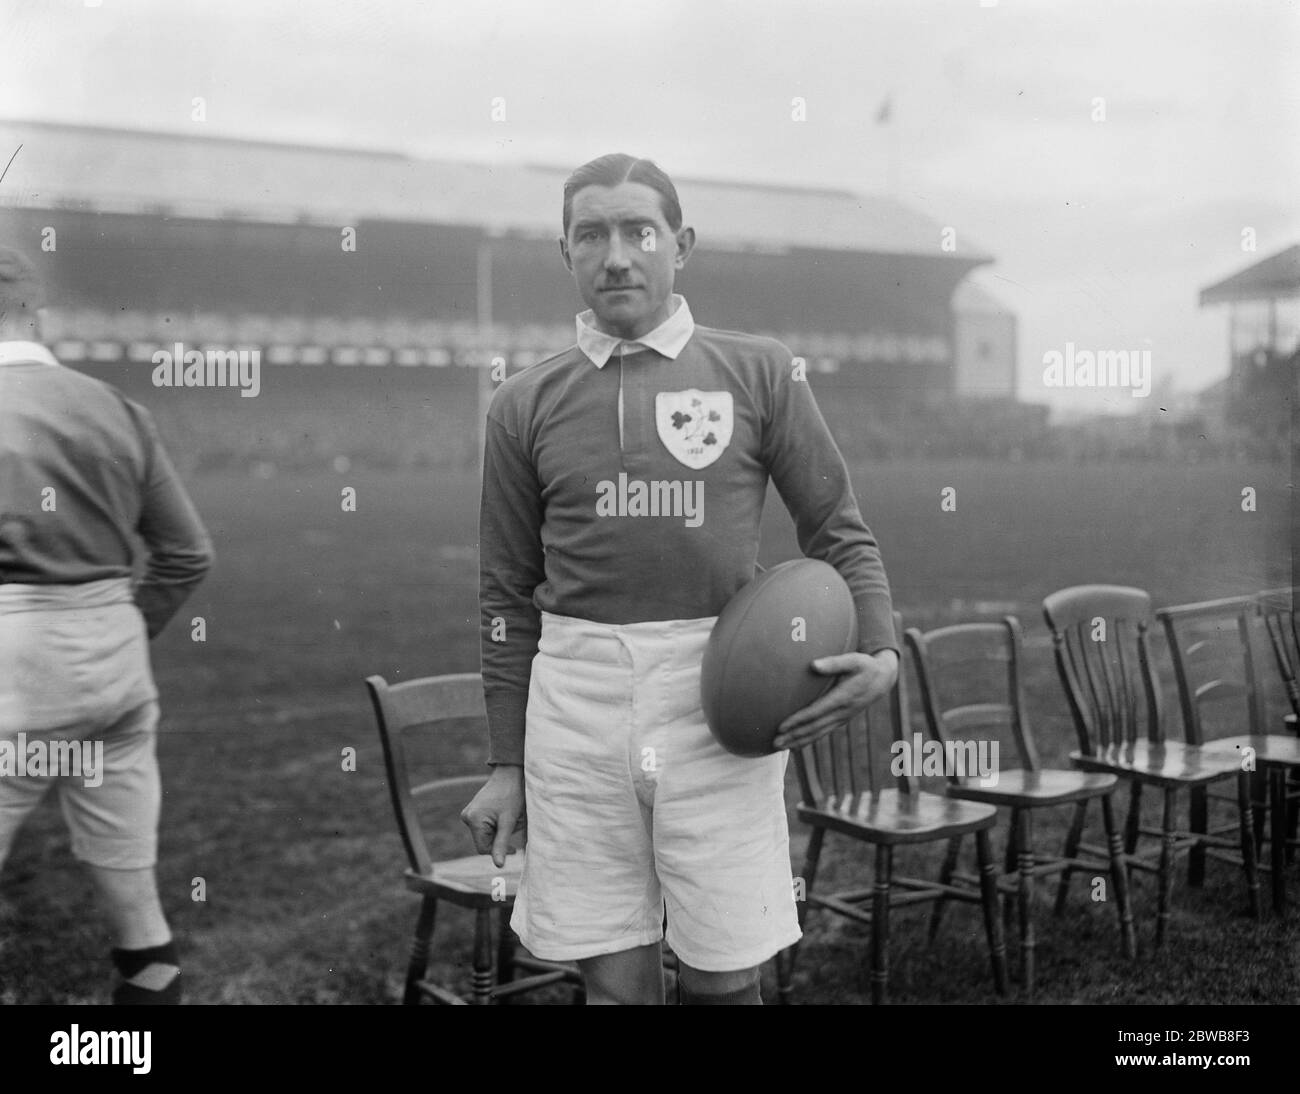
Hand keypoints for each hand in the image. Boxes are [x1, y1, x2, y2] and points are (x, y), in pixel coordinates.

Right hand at [460, 764, 525, 868]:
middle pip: (485, 841)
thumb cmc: (512, 795)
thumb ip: (502, 844)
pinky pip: (485, 826)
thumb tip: (499, 865)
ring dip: (500, 831)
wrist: (510, 773)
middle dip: (501, 837)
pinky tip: (505, 814)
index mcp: (473, 820)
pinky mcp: (474, 810)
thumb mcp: (509, 821)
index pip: (483, 849)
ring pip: (486, 834)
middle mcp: (467, 817)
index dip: (499, 850)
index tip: (514, 848)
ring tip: (511, 817)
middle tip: (515, 825)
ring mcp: (469, 813)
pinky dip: (497, 824)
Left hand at [771, 649, 899, 751]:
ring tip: (779, 747)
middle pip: (814, 727)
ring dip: (798, 741)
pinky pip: (822, 732)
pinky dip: (808, 740)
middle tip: (775, 743)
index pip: (815, 712)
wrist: (882, 679)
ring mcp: (841, 718)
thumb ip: (834, 663)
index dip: (798, 720)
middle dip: (794, 736)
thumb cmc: (865, 666)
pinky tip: (795, 745)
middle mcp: (841, 712)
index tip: (781, 726)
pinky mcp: (841, 719)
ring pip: (817, 733)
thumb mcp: (853, 660)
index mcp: (842, 698)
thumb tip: (813, 665)